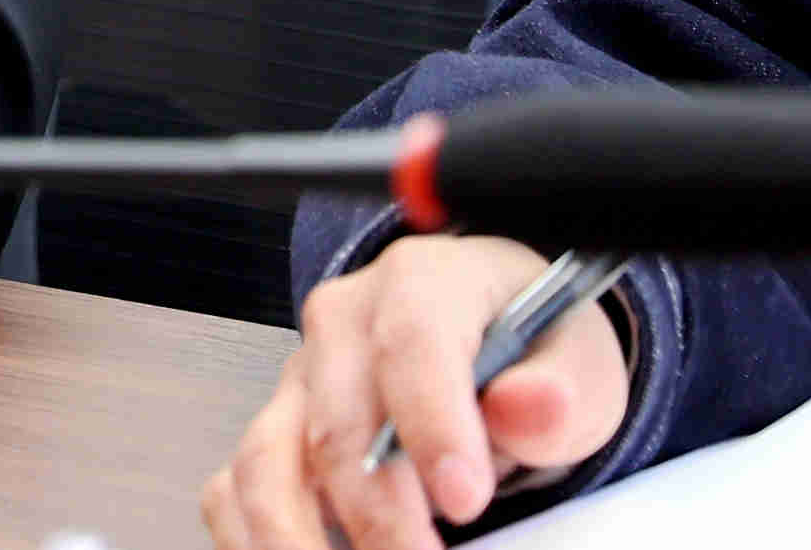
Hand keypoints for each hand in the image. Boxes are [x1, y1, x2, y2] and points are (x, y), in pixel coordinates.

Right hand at [203, 233, 631, 548]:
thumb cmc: (529, 348)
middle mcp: (342, 327)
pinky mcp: (277, 433)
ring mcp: (299, 382)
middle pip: (336, 423)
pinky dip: (255, 541)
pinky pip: (234, 489)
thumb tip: (534, 404)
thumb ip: (560, 387)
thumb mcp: (576, 360)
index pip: (411, 344)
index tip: (465, 499)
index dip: (432, 425)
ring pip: (266, 459)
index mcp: (419, 285)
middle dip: (379, 515)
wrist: (492, 342)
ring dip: (300, 539)